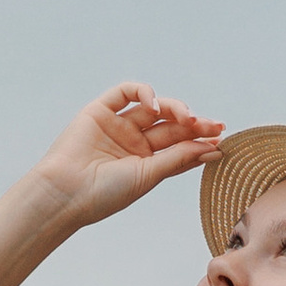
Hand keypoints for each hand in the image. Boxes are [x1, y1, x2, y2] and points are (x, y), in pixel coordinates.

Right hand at [31, 84, 226, 230]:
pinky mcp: (100, 110)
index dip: (199, 142)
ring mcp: (117, 125)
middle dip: (193, 125)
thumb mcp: (148, 176)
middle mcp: (132, 143)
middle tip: (213, 126)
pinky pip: (126, 92)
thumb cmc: (105, 193)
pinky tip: (155, 105)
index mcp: (144, 164)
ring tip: (187, 117)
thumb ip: (177, 158)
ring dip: (174, 108)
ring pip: (154, 108)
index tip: (219, 141)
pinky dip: (144, 92)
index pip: (178, 147)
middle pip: (170, 127)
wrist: (66, 192)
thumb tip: (210, 147)